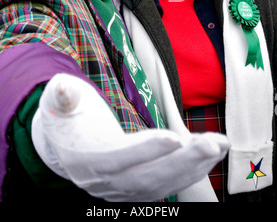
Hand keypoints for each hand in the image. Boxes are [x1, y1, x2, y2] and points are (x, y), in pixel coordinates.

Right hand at [32, 73, 228, 200]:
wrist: (62, 146)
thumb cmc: (64, 118)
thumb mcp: (57, 102)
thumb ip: (62, 96)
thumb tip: (63, 87)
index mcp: (85, 158)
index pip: (117, 158)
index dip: (145, 150)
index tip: (175, 138)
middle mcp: (105, 182)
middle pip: (147, 177)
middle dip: (183, 162)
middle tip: (214, 143)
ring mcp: (122, 188)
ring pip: (162, 183)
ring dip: (194, 166)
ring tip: (220, 145)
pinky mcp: (136, 187)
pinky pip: (166, 184)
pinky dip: (189, 171)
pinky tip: (208, 155)